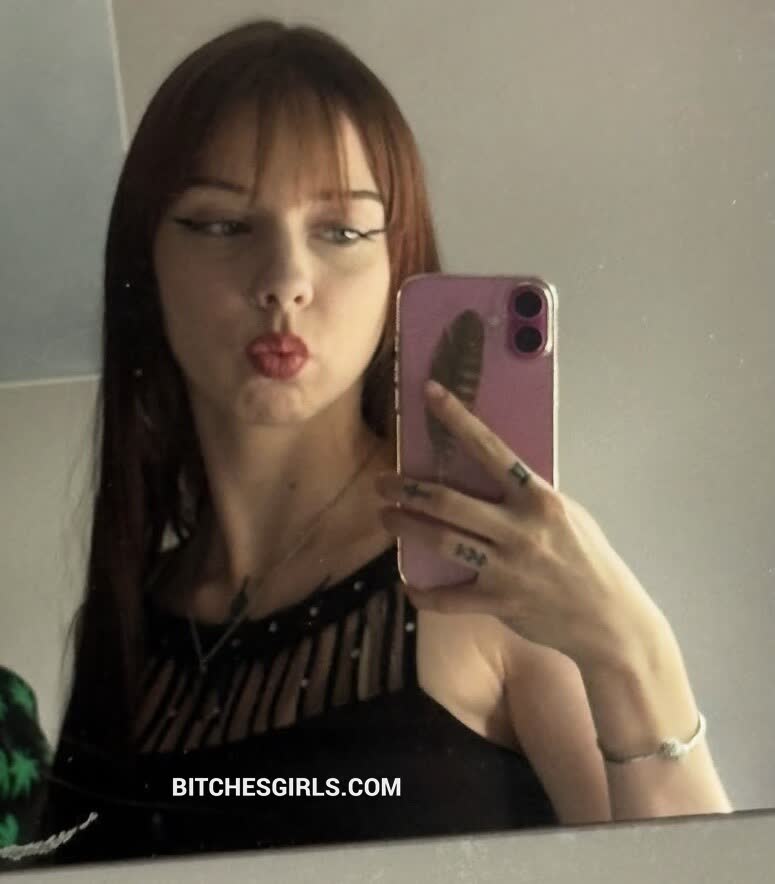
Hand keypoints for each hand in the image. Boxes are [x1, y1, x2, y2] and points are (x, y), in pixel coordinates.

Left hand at [375, 380, 662, 670]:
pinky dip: (423, 593)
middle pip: (449, 501)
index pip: (491, 449)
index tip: (430, 394)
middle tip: (381, 483)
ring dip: (406, 527)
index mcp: (538, 499)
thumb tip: (491, 474)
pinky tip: (408, 585)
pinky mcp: (499, 602)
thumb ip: (528, 496)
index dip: (457, 419)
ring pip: (441, 541)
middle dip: (407, 489)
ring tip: (385, 517)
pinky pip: (449, 598)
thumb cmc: (587, 559)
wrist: (608, 618)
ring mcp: (508, 567)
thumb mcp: (567, 514)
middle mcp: (520, 529)